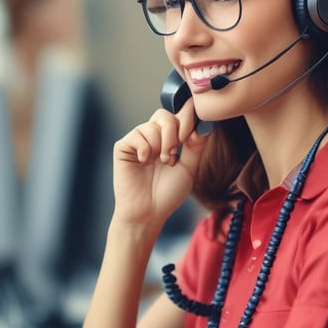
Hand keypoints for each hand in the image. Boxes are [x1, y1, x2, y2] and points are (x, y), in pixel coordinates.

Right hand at [112, 97, 208, 228]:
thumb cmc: (168, 193)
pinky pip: (137, 135)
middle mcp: (153, 136)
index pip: (179, 114)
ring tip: (160, 163)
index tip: (191, 137)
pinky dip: (145, 149)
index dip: (188, 118)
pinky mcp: (123, 146)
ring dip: (161, 146)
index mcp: (170, 138)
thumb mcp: (189, 167)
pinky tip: (144, 163)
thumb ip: (196, 144)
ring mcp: (138, 140)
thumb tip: (204, 123)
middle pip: (165, 115)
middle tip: (172, 156)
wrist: (148, 212)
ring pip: (152, 126)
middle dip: (174, 134)